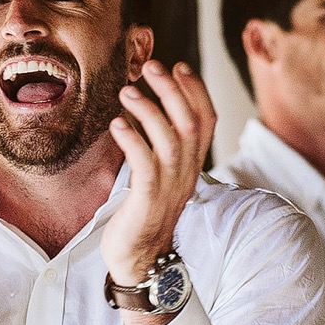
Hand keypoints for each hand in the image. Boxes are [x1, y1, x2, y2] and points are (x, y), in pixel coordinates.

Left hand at [100, 60, 214, 285]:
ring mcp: (169, 186)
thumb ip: (161, 146)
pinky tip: (117, 124)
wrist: (140, 258)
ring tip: (127, 91)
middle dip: (172, 90)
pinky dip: (132, 140)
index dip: (196, 90)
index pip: (207, 119)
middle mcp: (186, 172)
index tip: (178, 67)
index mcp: (192, 164)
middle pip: (190, 123)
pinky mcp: (149, 199)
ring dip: (149, 110)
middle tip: (152, 67)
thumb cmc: (144, 212)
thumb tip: (147, 109)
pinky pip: (145, 164)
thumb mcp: (160, 174)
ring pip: (171, 139)